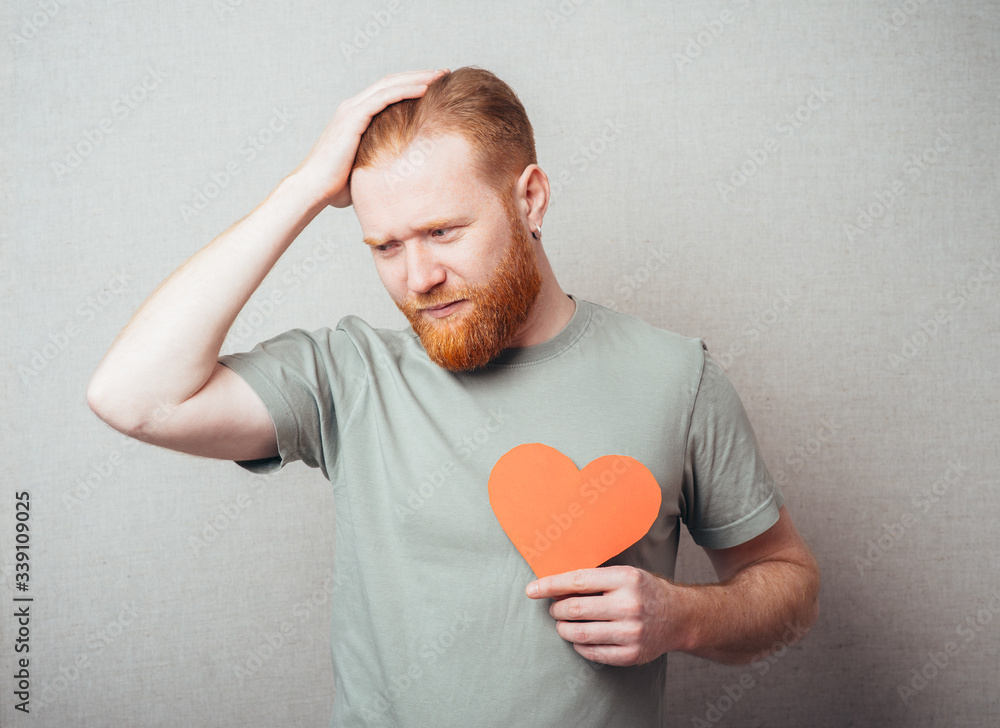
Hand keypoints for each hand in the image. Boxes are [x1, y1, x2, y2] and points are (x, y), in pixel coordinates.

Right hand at [293, 69, 447, 207]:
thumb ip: (381, 163)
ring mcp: (351, 111)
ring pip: (389, 85)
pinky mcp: (352, 118)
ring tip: (441, 76)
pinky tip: (425, 89)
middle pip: (391, 82)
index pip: (388, 93)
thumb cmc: (337, 188)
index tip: (436, 87)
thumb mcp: (365, 169)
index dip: (411, 86)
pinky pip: (383, 98)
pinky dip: (405, 90)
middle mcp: (352, 108)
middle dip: (419, 76)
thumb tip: (402, 178)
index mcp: (355, 117)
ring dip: (417, 78)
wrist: (313, 190)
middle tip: (444, 74)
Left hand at [526, 565, 684, 665]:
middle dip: (557, 610)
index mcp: (625, 579)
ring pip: (580, 633)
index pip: (577, 581)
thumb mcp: (625, 574)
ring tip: (563, 624)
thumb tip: (554, 586)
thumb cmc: (645, 591)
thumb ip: (595, 579)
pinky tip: (580, 638)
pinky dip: (579, 645)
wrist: (679, 616)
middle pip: (575, 609)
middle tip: (555, 609)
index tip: (532, 590)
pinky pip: (592, 653)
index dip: (550, 586)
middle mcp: (628, 605)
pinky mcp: (631, 654)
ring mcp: (631, 632)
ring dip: (564, 629)